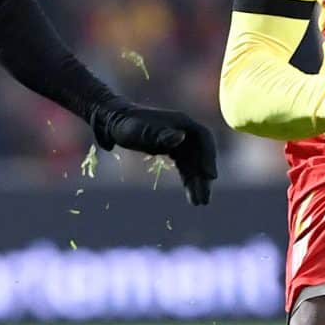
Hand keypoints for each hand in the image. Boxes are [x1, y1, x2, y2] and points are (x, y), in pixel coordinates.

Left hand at [93, 104, 218, 204]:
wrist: (114, 122)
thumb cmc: (127, 124)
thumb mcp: (141, 131)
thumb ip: (160, 134)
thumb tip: (180, 137)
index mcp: (181, 122)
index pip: (204, 139)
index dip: (209, 157)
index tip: (210, 176)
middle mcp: (184, 130)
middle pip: (201, 155)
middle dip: (203, 176)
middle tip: (204, 198)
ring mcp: (179, 140)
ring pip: (194, 163)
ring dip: (197, 182)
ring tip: (199, 202)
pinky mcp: (172, 149)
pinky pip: (185, 167)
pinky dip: (188, 180)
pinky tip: (190, 196)